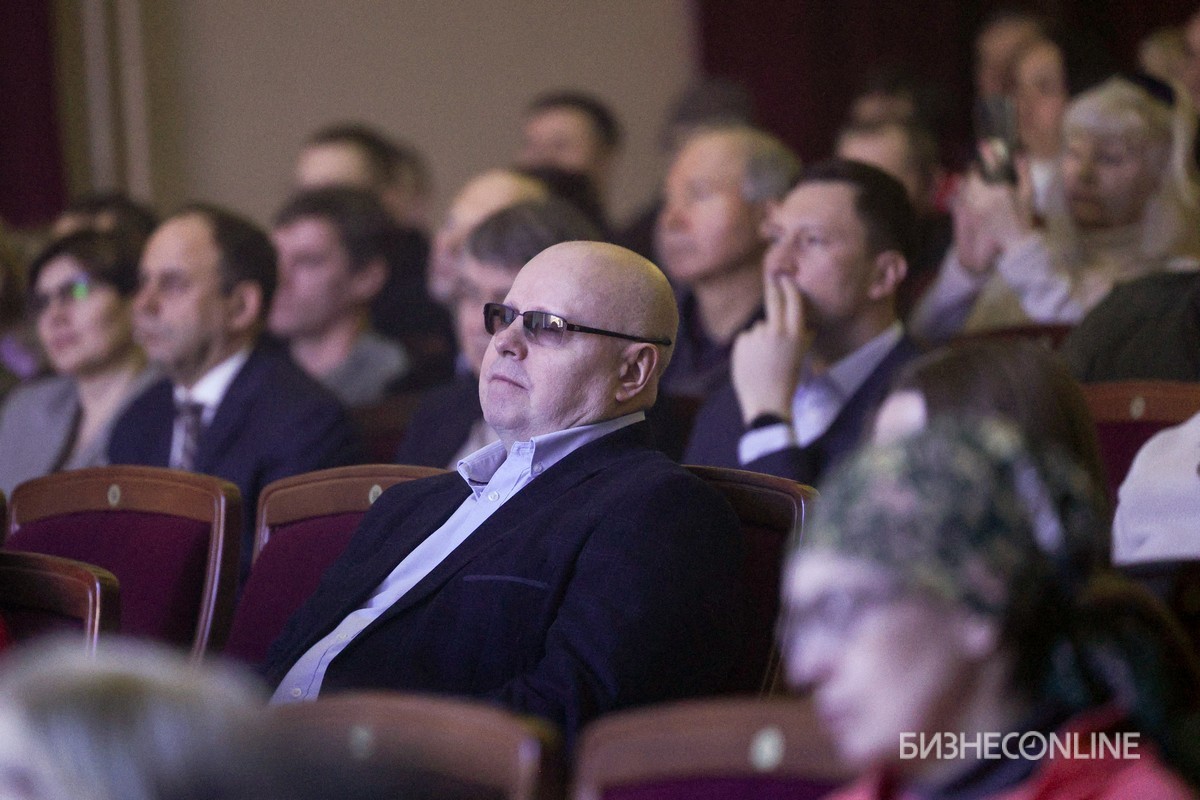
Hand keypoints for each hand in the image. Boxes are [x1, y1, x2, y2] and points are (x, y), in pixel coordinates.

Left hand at [731, 274, 809, 424]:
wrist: (767, 404)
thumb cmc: (786, 382)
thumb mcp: (799, 359)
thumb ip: (802, 340)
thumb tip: (807, 327)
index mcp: (795, 335)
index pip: (793, 302)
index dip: (789, 287)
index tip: (785, 278)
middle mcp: (777, 331)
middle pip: (774, 301)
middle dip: (773, 287)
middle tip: (772, 278)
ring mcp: (757, 336)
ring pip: (759, 326)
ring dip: (761, 336)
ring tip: (764, 359)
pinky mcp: (741, 342)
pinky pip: (746, 338)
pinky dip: (749, 346)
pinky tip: (753, 362)